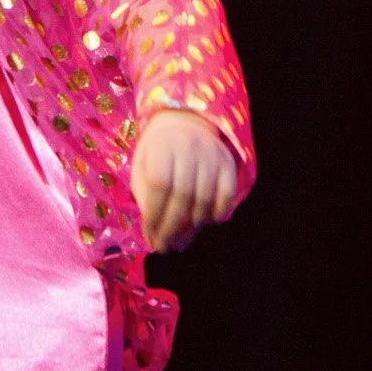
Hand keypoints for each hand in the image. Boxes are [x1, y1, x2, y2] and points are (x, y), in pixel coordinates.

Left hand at [129, 110, 240, 252]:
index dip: (155, 214)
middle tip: (165, 248)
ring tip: (180, 242)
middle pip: (184, 195)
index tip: (150, 235)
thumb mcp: (142, 168)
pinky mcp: (229, 163)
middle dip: (173, 227)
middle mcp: (190, 147)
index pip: (160, 185)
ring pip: (205, 199)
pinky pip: (227, 195)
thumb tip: (155, 236)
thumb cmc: (158, 153)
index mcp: (162, 146)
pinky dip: (217, 214)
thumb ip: (147, 199)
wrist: (185, 122)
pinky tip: (203, 223)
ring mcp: (213, 154)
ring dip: (192, 227)